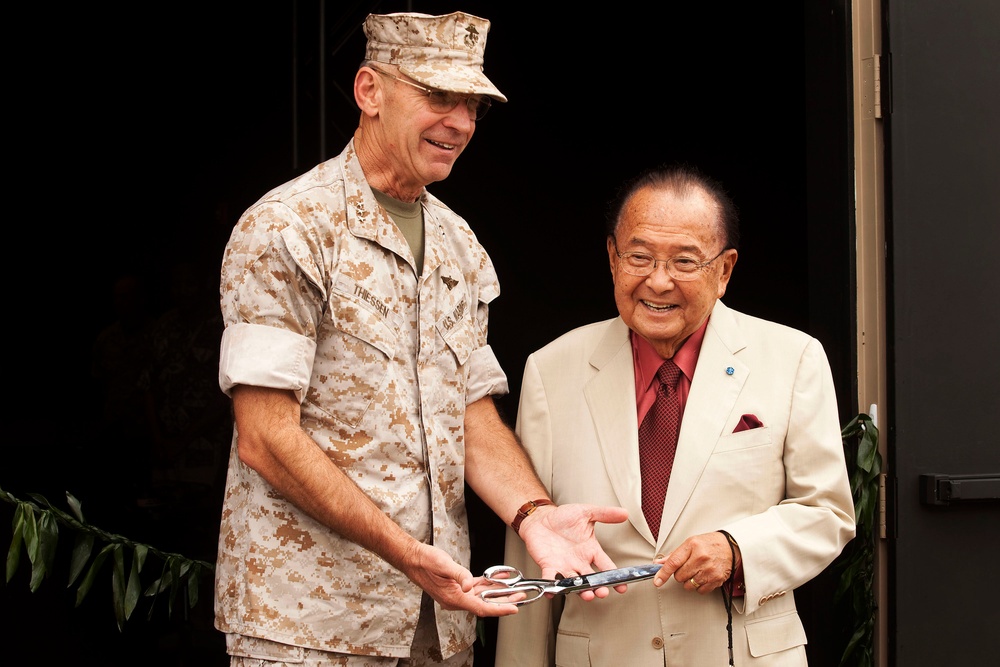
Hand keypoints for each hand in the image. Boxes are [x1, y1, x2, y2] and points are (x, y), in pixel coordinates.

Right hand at [401, 542, 520, 616]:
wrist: (413, 558)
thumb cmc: (426, 562)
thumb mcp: (444, 565)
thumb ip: (459, 574)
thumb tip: (469, 585)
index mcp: (454, 598)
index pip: (481, 608)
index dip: (499, 609)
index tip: (513, 609)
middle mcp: (457, 599)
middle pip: (485, 604)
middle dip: (504, 601)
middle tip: (520, 597)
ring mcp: (458, 593)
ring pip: (483, 596)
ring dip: (498, 593)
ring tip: (515, 589)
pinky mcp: (458, 586)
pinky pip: (477, 587)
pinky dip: (489, 584)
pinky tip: (500, 578)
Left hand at [519, 503, 628, 599]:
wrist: (540, 518)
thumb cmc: (563, 517)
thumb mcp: (586, 512)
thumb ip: (605, 514)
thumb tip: (625, 513)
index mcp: (590, 551)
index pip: (606, 567)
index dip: (615, 578)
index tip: (622, 587)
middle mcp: (579, 562)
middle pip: (591, 580)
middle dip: (597, 588)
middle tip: (602, 592)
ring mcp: (564, 566)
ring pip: (574, 583)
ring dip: (580, 591)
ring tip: (586, 595)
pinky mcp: (549, 566)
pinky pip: (551, 578)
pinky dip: (551, 585)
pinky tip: (553, 591)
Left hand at [652, 531, 736, 593]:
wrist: (730, 547)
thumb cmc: (709, 544)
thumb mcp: (690, 543)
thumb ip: (675, 555)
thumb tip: (659, 563)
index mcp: (692, 546)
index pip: (673, 562)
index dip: (663, 573)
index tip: (657, 581)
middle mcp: (701, 558)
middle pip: (680, 576)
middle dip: (681, 574)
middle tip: (688, 566)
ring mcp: (709, 570)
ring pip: (688, 585)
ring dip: (689, 581)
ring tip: (697, 571)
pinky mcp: (716, 580)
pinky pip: (700, 590)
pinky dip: (699, 586)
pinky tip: (704, 576)